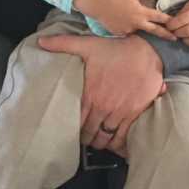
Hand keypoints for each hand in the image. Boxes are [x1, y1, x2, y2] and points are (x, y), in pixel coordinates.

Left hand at [37, 32, 164, 152]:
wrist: (147, 52)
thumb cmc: (117, 49)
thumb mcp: (88, 44)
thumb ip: (62, 44)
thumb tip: (41, 41)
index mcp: (90, 94)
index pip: (76, 120)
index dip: (71, 128)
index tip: (68, 130)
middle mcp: (103, 107)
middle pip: (89, 132)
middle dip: (84, 138)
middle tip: (82, 139)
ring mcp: (119, 112)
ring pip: (104, 138)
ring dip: (99, 142)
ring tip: (96, 142)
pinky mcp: (133, 114)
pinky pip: (122, 136)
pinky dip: (117, 144)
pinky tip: (113, 146)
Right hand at [74, 0, 173, 39]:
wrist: (98, 2)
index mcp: (141, 12)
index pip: (159, 18)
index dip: (169, 21)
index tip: (176, 24)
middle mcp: (136, 23)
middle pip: (154, 30)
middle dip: (165, 35)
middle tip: (174, 39)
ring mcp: (127, 30)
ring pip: (138, 31)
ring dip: (139, 27)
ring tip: (129, 18)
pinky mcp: (119, 33)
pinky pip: (127, 32)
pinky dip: (127, 28)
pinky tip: (121, 20)